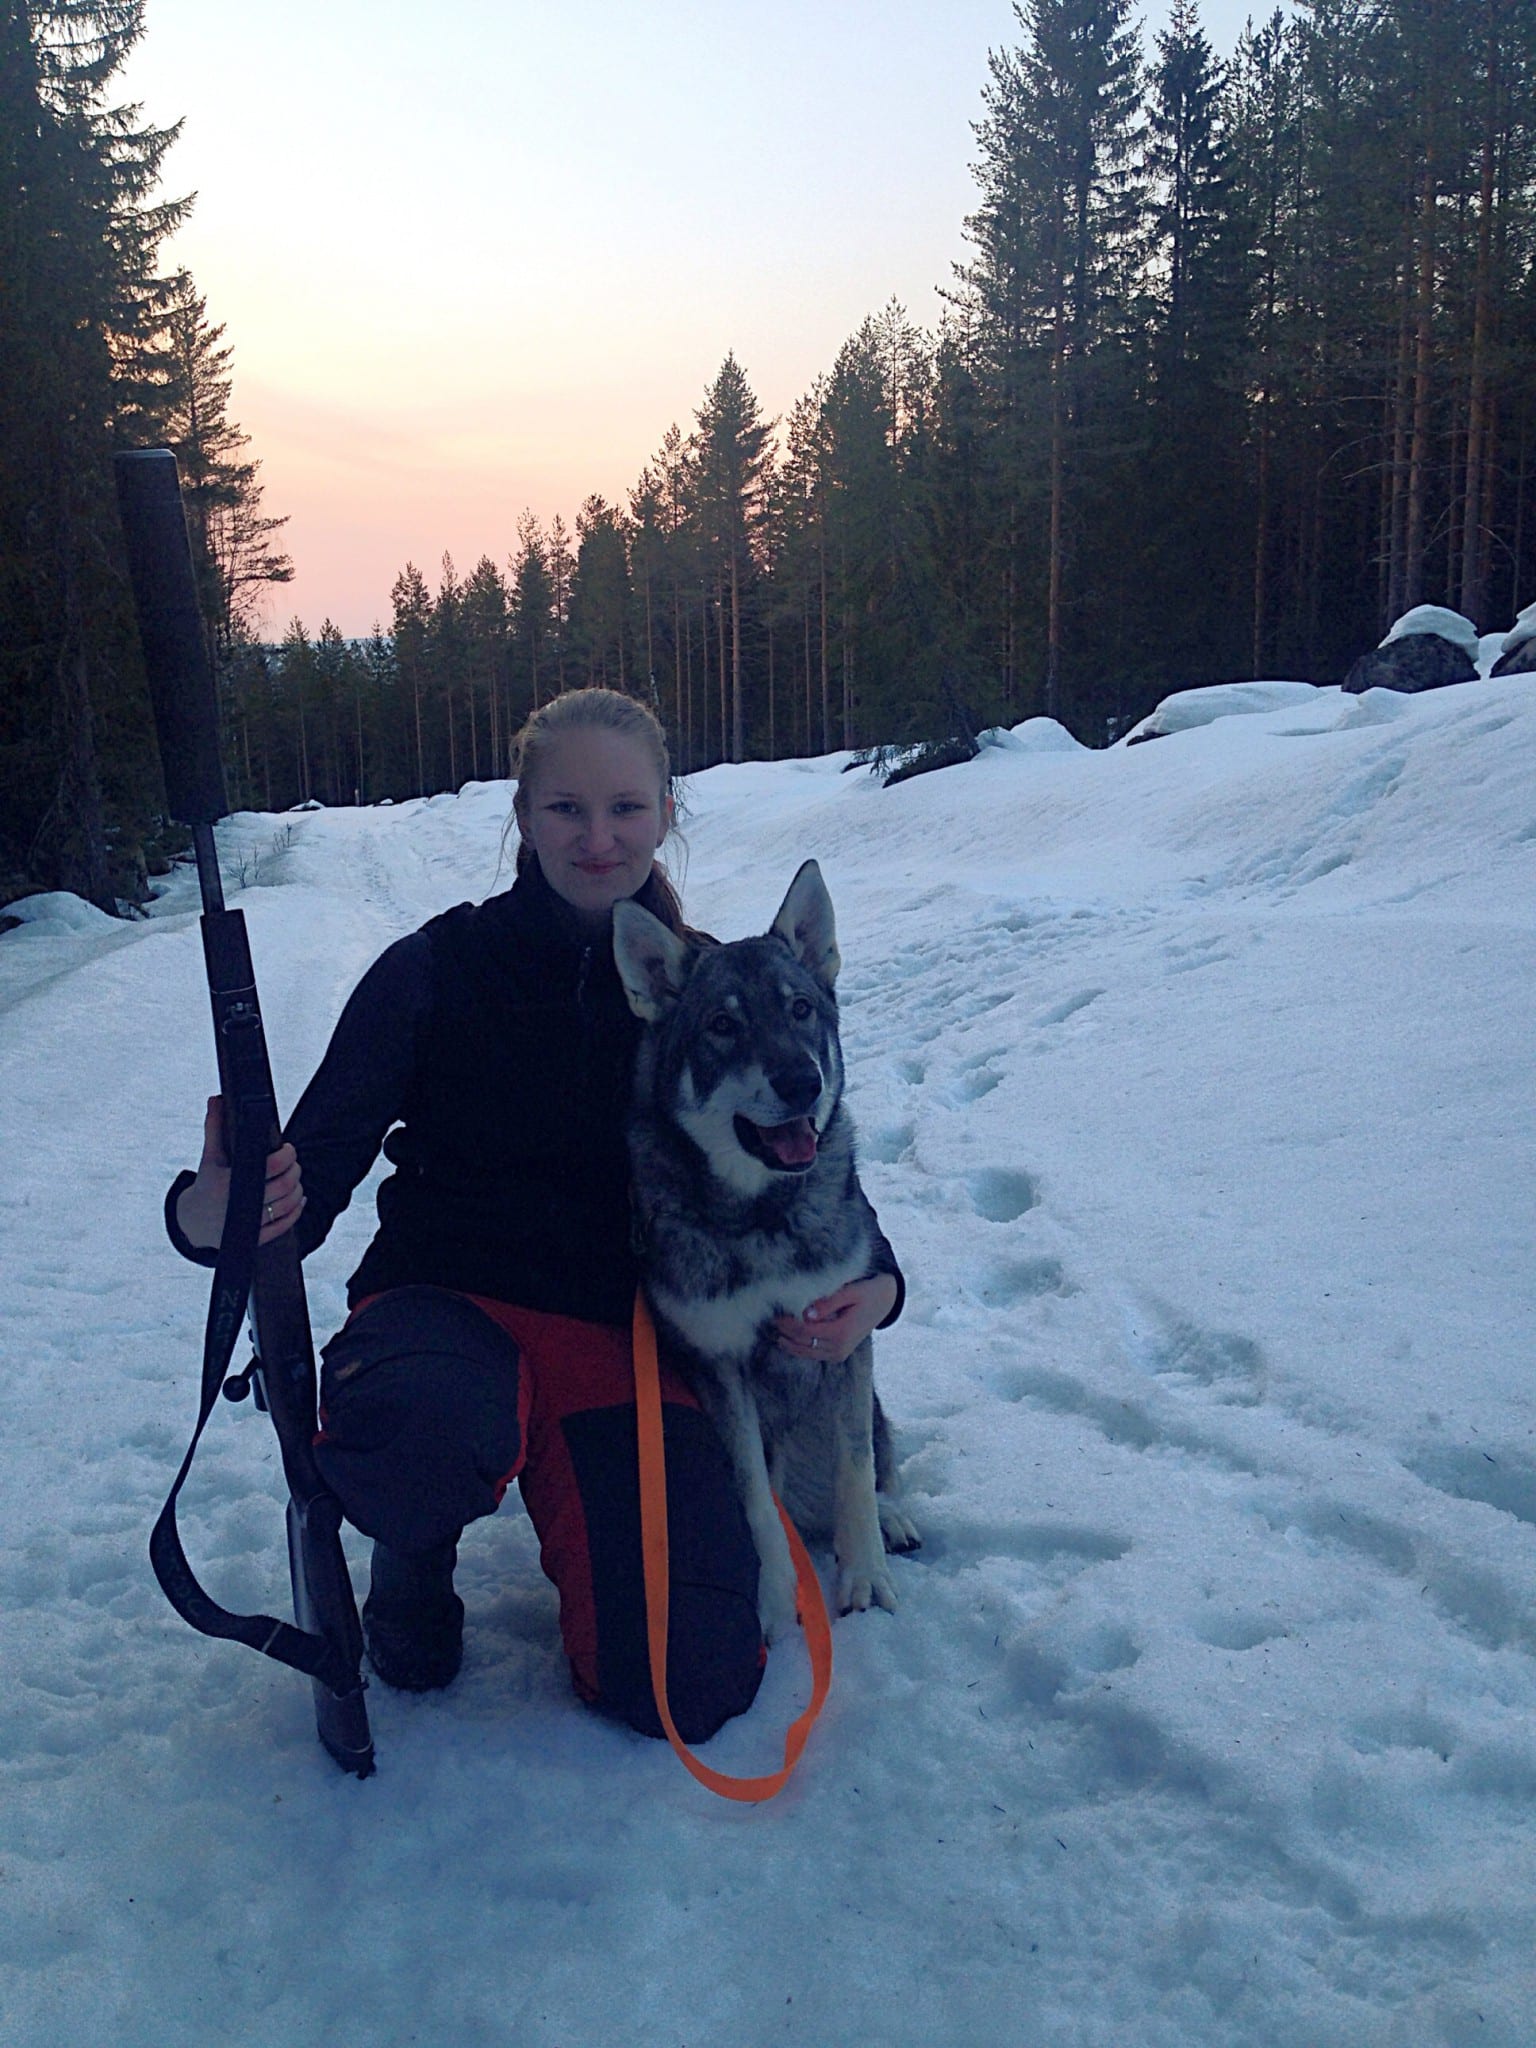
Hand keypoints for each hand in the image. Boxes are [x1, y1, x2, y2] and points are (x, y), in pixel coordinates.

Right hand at [174, 1095, 304, 1250]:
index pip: (269, 1167)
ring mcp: (247, 1224)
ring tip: (296, 1179)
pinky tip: (299, 1200)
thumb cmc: (207, 1183)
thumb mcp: (209, 1157)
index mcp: (228, 1183)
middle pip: (283, 1186)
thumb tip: (216, 1098)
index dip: (286, 1156)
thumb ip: (214, 1127)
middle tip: (294, 1163)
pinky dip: (296, 1211)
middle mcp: (239, 1205)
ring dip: (297, 1190)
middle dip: (294, 1171)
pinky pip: (283, 1226)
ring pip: (287, 1205)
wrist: (193, 1223)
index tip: (288, 1148)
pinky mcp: (254, 1238)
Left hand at [773, 1272, 897, 1363]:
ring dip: (790, 1344)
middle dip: (785, 1333)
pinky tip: (789, 1339)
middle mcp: (839, 1348)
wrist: (885, 1302)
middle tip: (772, 1320)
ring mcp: (839, 1354)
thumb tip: (805, 1313)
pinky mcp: (838, 1355)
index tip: (775, 1313)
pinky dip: (800, 1348)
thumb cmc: (868, 1292)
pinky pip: (814, 1354)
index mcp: (841, 1332)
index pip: (805, 1331)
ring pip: (806, 1353)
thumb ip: (828, 1302)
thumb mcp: (851, 1291)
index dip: (787, 1323)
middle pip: (802, 1343)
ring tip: (776, 1332)